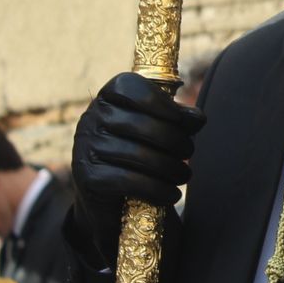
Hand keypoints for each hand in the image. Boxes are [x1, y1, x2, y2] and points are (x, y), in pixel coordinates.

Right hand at [70, 72, 203, 264]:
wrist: (107, 194)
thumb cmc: (137, 151)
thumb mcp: (153, 126)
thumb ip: (174, 116)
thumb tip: (196, 118)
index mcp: (109, 96)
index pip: (133, 88)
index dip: (163, 103)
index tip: (185, 121)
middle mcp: (92, 118)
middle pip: (143, 124)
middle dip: (176, 141)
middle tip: (189, 152)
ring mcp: (86, 147)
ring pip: (140, 155)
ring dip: (171, 169)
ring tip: (184, 175)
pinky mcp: (88, 177)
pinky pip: (130, 181)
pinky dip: (158, 190)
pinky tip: (171, 194)